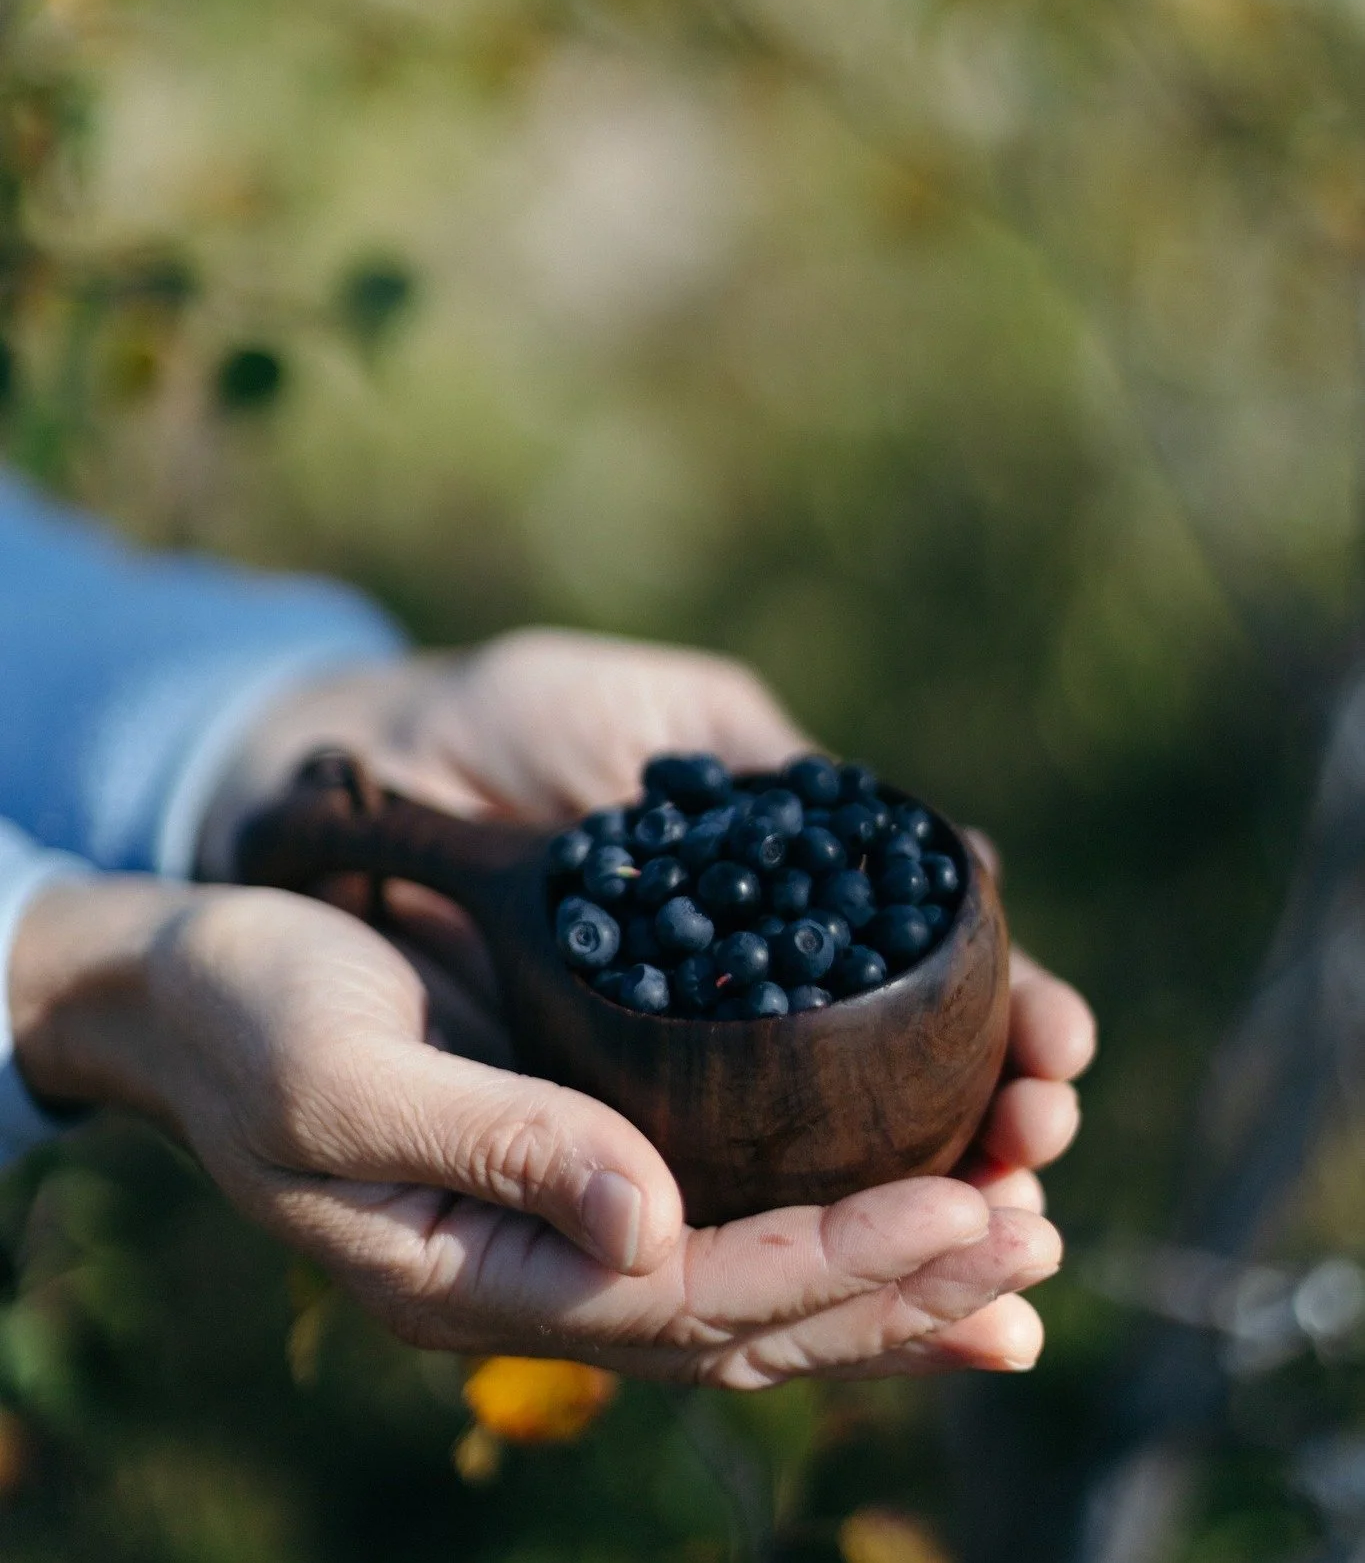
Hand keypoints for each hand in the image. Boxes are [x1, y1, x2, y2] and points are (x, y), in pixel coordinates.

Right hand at [11, 880, 1062, 1383]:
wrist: (192, 986)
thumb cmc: (252, 1023)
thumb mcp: (347, 1084)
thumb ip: (498, 1152)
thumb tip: (653, 1221)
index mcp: (478, 1274)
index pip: (693, 1297)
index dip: (837, 1261)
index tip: (963, 1210)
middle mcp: (540, 1270)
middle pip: (752, 1316)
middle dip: (902, 1284)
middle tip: (1036, 1240)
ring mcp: (564, 1224)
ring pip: (758, 1287)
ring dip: (892, 1275)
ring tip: (1021, 1250)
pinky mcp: (584, 1158)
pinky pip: (729, 1219)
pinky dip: (833, 1226)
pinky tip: (922, 1211)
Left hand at [201, 626, 1094, 1212]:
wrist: (369, 761)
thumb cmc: (521, 715)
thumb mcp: (675, 723)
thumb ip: (791, 785)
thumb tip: (967, 864)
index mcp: (780, 923)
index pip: (926, 994)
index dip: (1008, 1026)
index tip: (1063, 1047)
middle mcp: (742, 1018)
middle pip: (898, 1101)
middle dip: (989, 1130)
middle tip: (1042, 1141)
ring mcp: (666, 1084)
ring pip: (816, 1178)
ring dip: (915, 1212)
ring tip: (1001, 1225)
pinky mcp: (583, 1132)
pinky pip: (690, 1208)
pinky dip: (775, 1245)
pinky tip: (859, 1280)